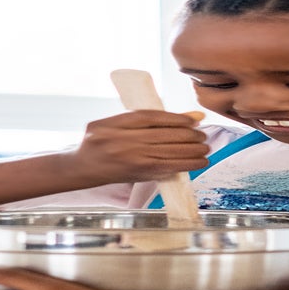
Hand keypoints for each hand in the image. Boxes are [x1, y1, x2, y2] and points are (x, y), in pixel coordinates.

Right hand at [71, 110, 208, 184]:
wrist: (82, 167)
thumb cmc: (99, 140)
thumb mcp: (113, 121)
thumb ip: (143, 117)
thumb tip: (183, 116)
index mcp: (117, 124)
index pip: (153, 117)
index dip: (177, 118)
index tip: (194, 119)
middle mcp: (125, 141)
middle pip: (166, 135)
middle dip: (190, 135)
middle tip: (203, 134)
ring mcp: (133, 159)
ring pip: (170, 152)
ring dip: (193, 150)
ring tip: (206, 147)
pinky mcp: (139, 173)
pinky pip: (168, 168)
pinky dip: (187, 165)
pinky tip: (200, 161)